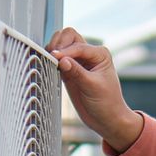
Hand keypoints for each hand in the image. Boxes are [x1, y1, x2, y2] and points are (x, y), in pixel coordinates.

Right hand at [47, 27, 143, 150]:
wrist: (106, 120)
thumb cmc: (107, 103)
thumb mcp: (92, 87)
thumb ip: (76, 72)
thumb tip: (61, 59)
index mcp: (100, 54)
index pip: (78, 46)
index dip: (65, 51)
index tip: (54, 58)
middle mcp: (89, 54)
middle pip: (69, 36)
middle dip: (59, 44)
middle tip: (51, 57)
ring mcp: (78, 62)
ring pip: (61, 45)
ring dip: (54, 50)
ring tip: (50, 62)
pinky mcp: (69, 72)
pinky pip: (57, 60)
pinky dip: (51, 60)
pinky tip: (48, 68)